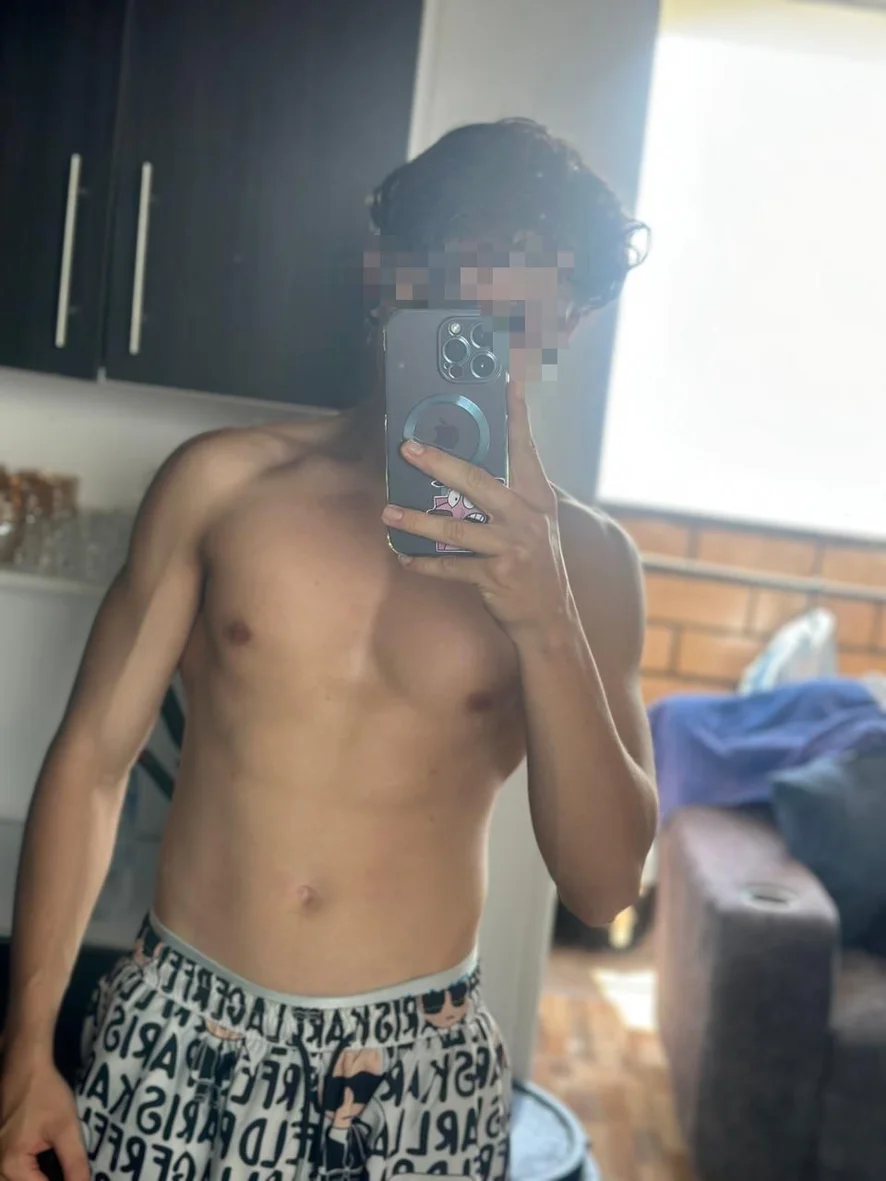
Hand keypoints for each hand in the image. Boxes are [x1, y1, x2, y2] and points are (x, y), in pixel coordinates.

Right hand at [0, 1057, 89, 1180]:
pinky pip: (14, 1174)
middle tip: (73, 1173)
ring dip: (39, 1178)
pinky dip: (32, 1174)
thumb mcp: (66, 1128)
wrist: (24, 1067)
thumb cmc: (45, 1093)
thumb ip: (75, 1163)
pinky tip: (49, 1167)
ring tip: (63, 1170)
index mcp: (11, 1166)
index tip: (80, 1178)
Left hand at [382, 374, 572, 635]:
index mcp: (536, 496)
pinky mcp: (497, 575)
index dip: (515, 412)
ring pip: (456, 527)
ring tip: (388, 512)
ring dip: (417, 520)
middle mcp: (527, 516)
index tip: (505, 378)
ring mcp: (513, 546)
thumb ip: (510, 493)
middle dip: (440, 463)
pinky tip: (404, 558)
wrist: (550, 617)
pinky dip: (425, 563)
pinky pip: (452, 565)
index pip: (525, 446)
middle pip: (478, 481)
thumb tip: (466, 468)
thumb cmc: (535, 564)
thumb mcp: (533, 522)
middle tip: (408, 448)